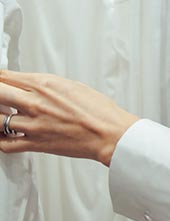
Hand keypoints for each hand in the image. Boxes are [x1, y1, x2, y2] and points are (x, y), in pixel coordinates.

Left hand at [0, 69, 138, 166]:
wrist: (107, 132)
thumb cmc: (98, 109)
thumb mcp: (73, 86)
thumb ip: (48, 86)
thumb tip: (35, 86)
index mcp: (46, 84)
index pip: (7, 77)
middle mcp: (35, 103)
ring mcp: (32, 124)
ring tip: (0, 114)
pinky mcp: (34, 143)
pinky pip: (5, 144)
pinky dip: (0, 139)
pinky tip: (2, 135)